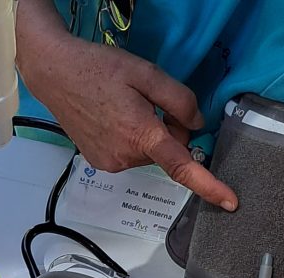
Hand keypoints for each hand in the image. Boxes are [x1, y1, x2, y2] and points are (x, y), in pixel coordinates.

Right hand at [16, 3, 237, 209]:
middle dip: (169, 130)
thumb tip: (198, 123)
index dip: (209, 186)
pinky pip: (131, 155)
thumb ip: (179, 100)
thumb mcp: (147, 74)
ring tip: (124, 107)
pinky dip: (131, 139)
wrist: (54, 73)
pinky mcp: (101, 162)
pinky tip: (114, 117)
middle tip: (148, 102)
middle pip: (168, 152)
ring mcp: (111, 163)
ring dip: (148, 134)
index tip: (229, 201)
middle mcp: (126, 157)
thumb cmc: (98, 68)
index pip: (183, 167)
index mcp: (141, 135)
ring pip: (149, 153)